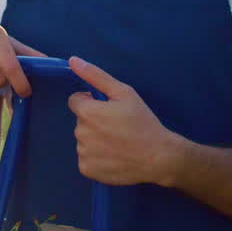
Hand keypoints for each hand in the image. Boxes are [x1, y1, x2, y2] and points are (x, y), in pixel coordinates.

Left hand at [67, 56, 183, 186]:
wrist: (158, 157)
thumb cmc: (142, 122)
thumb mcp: (124, 93)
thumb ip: (96, 76)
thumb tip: (73, 60)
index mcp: (86, 112)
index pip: (75, 101)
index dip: (91, 102)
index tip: (108, 109)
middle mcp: (80, 133)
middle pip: (81, 121)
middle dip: (94, 121)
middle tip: (117, 127)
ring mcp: (82, 153)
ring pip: (83, 140)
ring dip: (95, 139)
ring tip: (118, 142)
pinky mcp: (87, 170)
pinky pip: (86, 158)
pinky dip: (96, 157)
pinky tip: (113, 156)